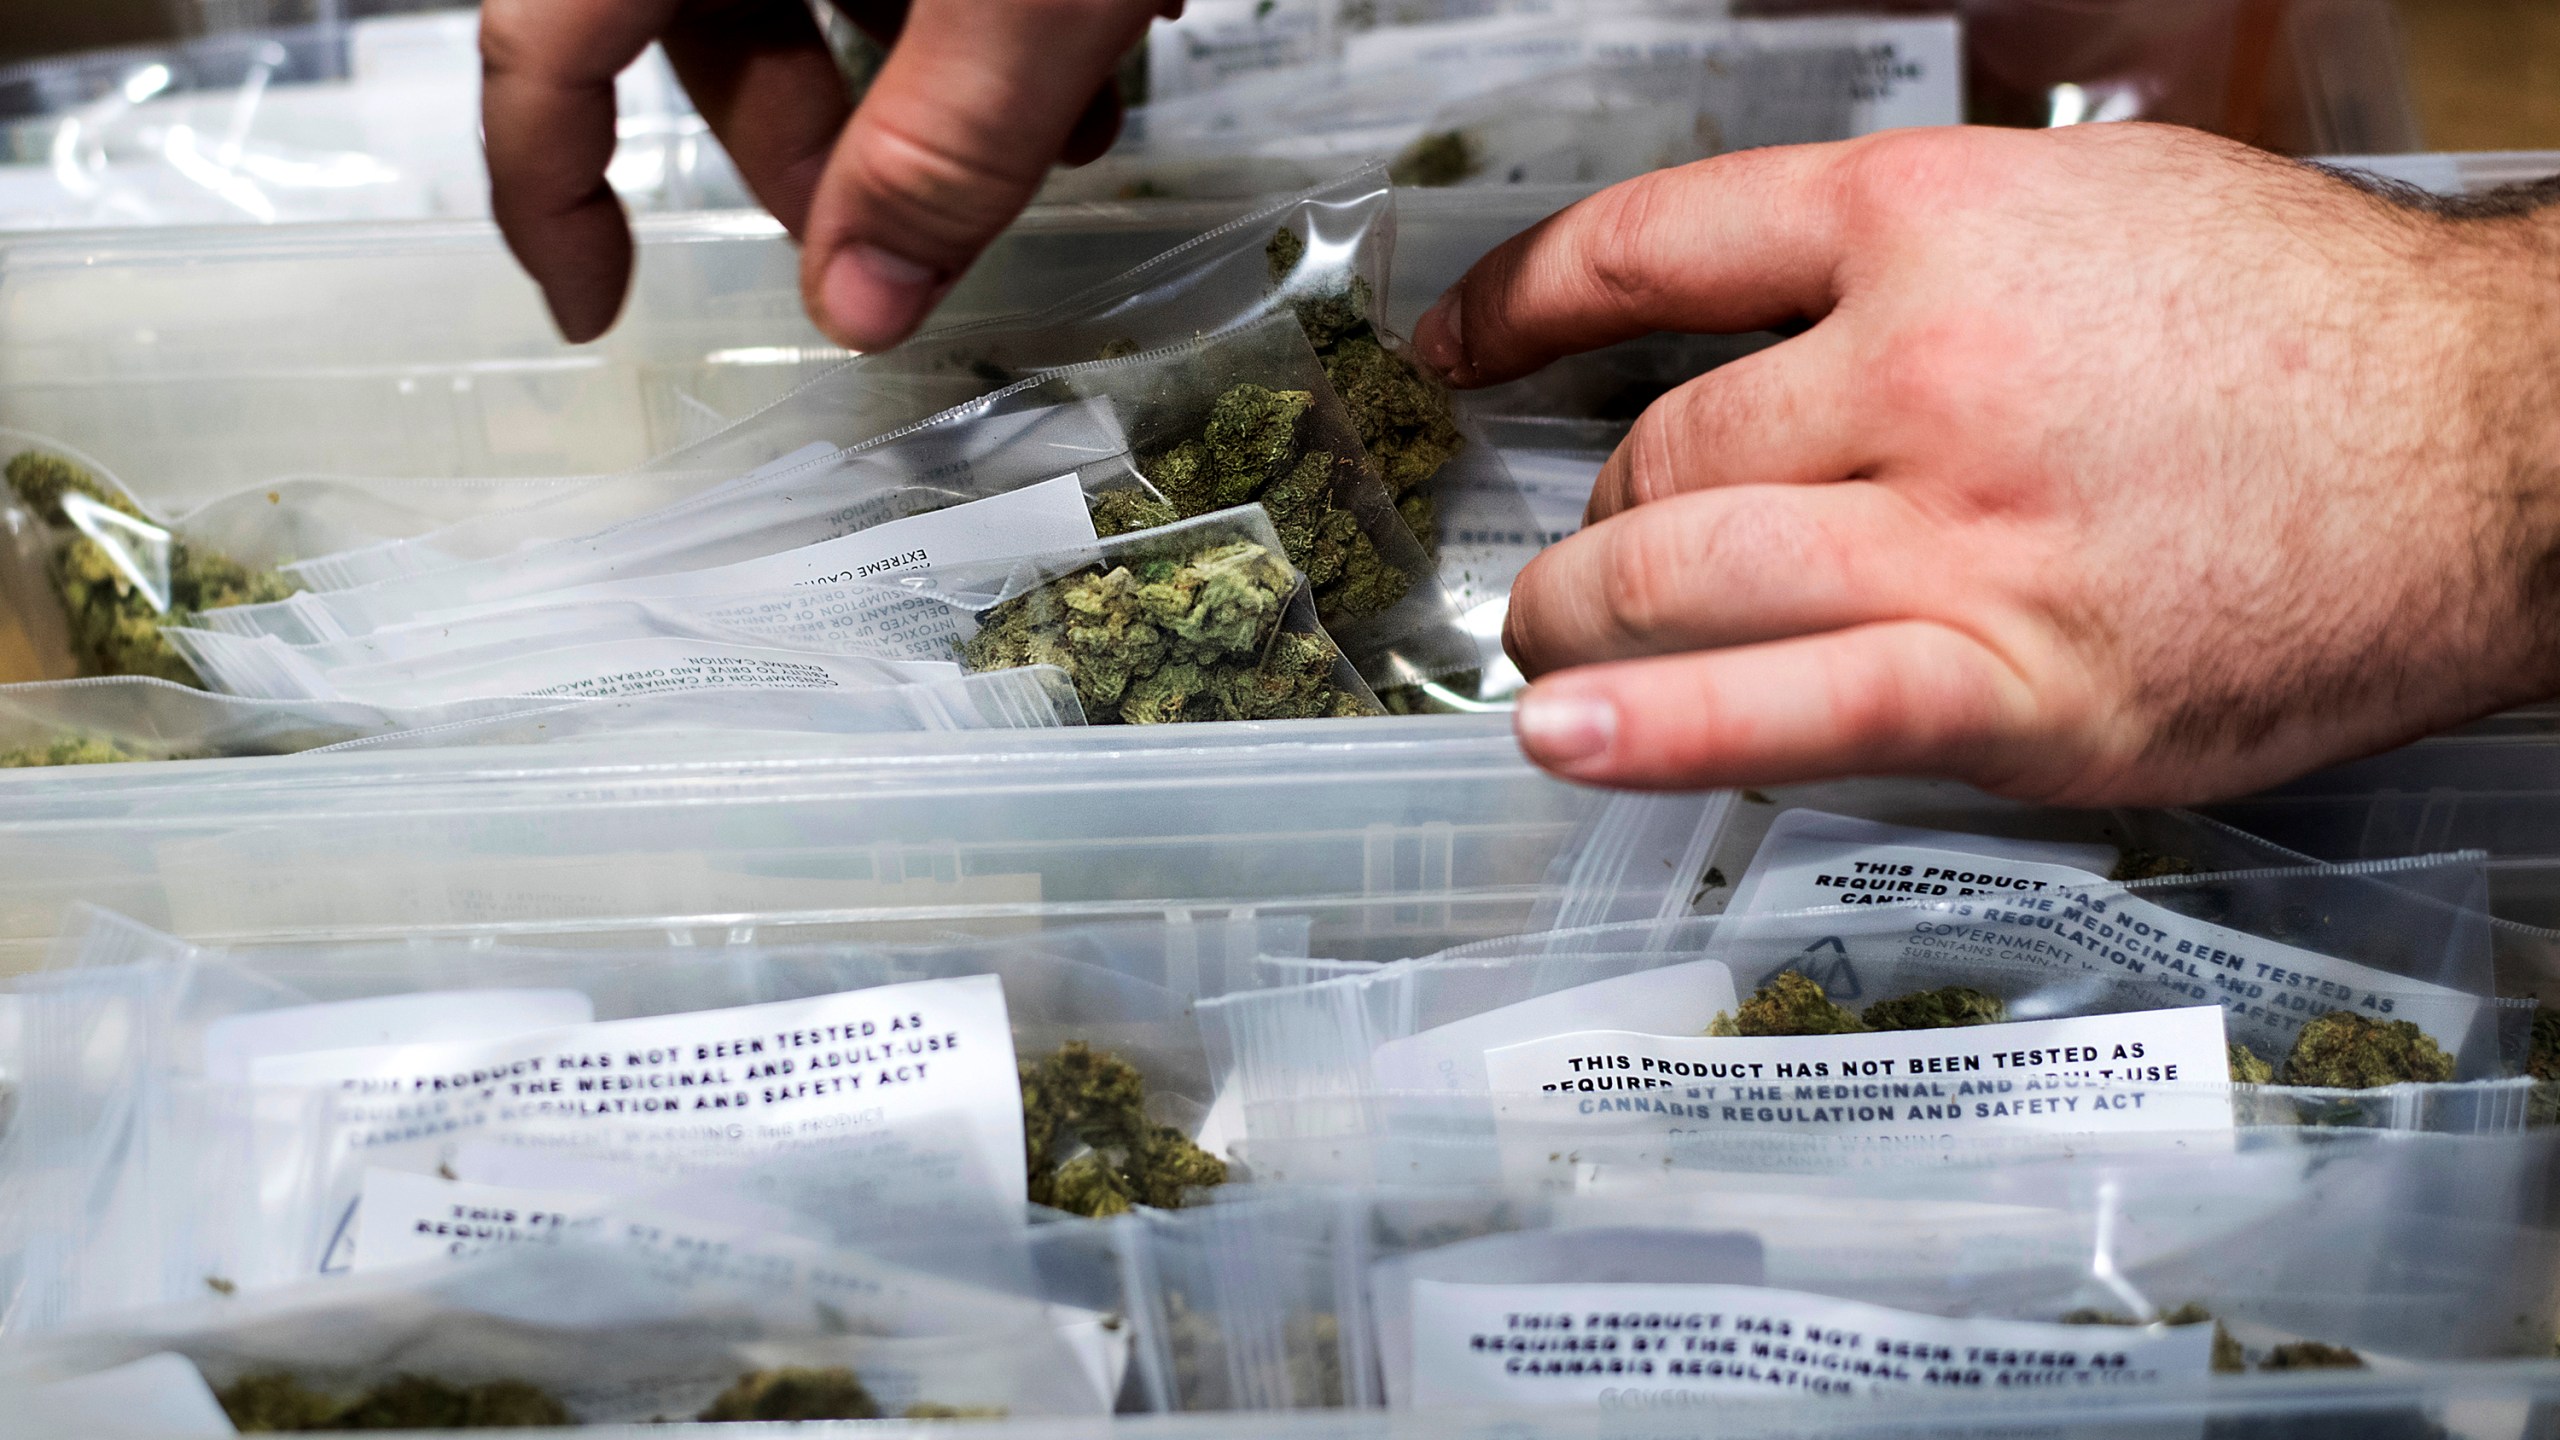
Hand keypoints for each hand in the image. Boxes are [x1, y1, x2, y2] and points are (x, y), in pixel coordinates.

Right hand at [482, 0, 1165, 348]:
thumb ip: (947, 144)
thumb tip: (859, 309)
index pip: (541, 46)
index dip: (547, 189)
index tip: (595, 309)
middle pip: (707, 29)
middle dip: (819, 151)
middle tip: (921, 233)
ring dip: (928, 85)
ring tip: (1070, 126)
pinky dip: (965, 2)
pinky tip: (1094, 39)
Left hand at [1415, 124, 2559, 803]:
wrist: (2508, 447)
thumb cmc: (2313, 334)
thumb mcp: (2094, 210)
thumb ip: (1918, 258)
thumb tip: (1772, 325)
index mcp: (1933, 222)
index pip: (1652, 243)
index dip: (1521, 303)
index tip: (1464, 351)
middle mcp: (1924, 366)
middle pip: (1658, 450)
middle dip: (1593, 514)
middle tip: (1579, 555)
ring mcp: (1964, 533)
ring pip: (1682, 576)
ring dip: (1584, 619)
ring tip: (1555, 646)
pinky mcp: (2017, 683)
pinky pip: (1790, 710)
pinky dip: (1657, 732)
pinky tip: (1564, 739)